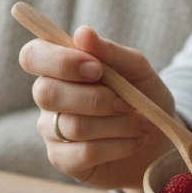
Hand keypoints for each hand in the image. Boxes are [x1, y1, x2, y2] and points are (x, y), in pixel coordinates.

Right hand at [18, 25, 173, 188]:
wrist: (159, 141)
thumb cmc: (143, 98)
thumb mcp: (137, 70)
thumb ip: (110, 52)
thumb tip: (82, 33)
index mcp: (59, 68)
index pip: (32, 56)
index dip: (60, 62)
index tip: (96, 69)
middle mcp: (48, 98)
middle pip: (46, 93)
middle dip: (95, 99)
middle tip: (127, 103)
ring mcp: (52, 131)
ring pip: (72, 126)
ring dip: (117, 124)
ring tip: (142, 123)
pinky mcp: (63, 160)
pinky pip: (84, 152)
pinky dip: (118, 145)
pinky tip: (135, 142)